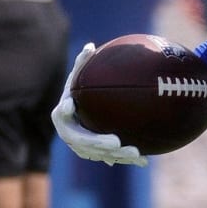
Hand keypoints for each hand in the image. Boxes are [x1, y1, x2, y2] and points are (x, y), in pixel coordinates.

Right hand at [51, 43, 148, 166]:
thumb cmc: (78, 92)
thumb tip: (90, 46)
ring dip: (118, 156)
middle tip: (116, 142)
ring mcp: (83, 148)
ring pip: (101, 156)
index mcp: (62, 118)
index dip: (67, 115)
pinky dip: (127, 160)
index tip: (73, 108)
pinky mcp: (98, 155)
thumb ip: (81, 64)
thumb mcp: (77, 78)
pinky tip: (144, 161)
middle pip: (84, 144)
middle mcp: (71, 136)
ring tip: (136, 152)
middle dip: (100, 144)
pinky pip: (112, 158)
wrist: (78, 114)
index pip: (63, 119)